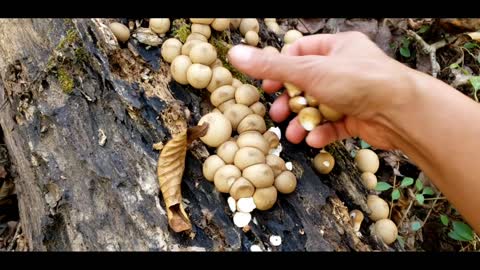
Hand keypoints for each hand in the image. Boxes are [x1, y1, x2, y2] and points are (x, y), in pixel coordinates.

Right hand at [228, 31, 417, 149]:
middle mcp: (345, 69)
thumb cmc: (360, 81)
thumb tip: (236, 55)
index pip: (300, 53)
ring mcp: (353, 94)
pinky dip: (322, 132)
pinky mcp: (359, 118)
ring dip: (303, 122)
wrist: (402, 113)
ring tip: (292, 135)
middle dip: (291, 102)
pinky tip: (314, 140)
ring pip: (319, 107)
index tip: (268, 86)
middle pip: (307, 84)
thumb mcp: (309, 72)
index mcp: (337, 47)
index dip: (281, 69)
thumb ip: (272, 67)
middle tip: (277, 114)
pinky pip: (334, 124)